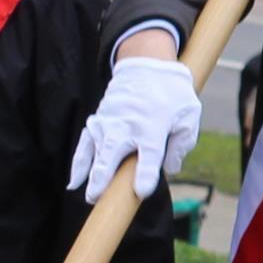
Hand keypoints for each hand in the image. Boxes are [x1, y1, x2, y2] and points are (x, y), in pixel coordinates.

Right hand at [68, 55, 199, 201]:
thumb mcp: (188, 115)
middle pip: (111, 155)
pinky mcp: (97, 122)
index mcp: (153, 127)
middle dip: (103, 178)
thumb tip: (170, 168)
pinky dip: (78, 164)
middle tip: (97, 197)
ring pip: (95, 153)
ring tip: (89, 196)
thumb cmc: (171, 93)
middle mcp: (127, 126)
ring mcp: (108, 124)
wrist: (146, 65)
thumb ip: (182, 143)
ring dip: (90, 175)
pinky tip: (74, 182)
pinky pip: (84, 146)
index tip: (141, 192)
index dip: (145, 176)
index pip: (149, 156)